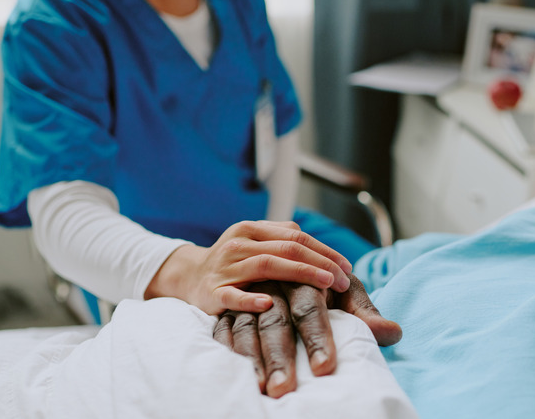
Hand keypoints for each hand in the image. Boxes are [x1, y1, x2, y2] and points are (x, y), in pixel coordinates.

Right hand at [145, 221, 351, 314]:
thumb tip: (322, 247)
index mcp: (252, 229)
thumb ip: (283, 238)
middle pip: (287, 249)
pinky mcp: (212, 293)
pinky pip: (233, 296)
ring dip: (299, 275)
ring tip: (324, 285)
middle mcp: (239, 244)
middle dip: (320, 264)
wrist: (187, 276)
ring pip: (266, 266)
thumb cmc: (232, 260)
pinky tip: (268, 304)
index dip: (325, 251)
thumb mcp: (254, 241)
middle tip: (343, 280)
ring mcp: (226, 268)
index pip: (296, 237)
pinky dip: (250, 299)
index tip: (347, 268)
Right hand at [213, 275, 401, 397]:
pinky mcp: (226, 305)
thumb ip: (364, 314)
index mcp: (305, 279)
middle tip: (286, 389)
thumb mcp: (344, 293)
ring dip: (253, 358)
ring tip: (262, 388)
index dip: (318, 338)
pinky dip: (226, 346)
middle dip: (281, 357)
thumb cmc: (320, 284)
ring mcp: (248, 294)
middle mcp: (274, 283)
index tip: (325, 368)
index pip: (310, 309)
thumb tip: (394, 333)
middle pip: (276, 321)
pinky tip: (235, 369)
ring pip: (246, 326)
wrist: (280, 259)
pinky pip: (222, 326)